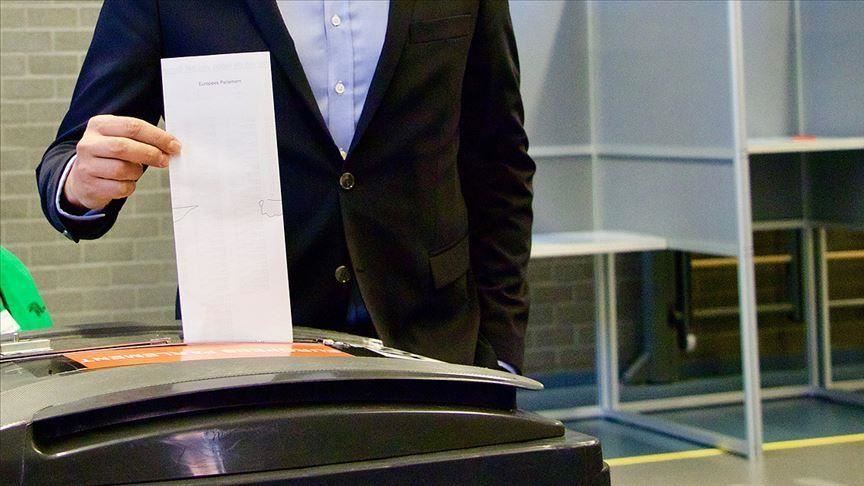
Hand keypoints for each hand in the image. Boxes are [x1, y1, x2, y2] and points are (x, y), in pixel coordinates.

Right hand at [64, 115, 180, 209]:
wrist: (83, 179)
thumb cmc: (110, 157)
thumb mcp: (120, 138)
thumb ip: (142, 139)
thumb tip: (172, 146)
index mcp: (99, 125)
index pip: (132, 126)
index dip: (157, 136)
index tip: (174, 145)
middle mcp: (88, 144)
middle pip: (123, 147)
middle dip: (150, 154)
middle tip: (165, 160)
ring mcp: (86, 165)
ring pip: (122, 169)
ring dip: (137, 172)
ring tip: (135, 171)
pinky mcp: (90, 186)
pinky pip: (120, 188)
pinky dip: (129, 186)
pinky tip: (126, 182)